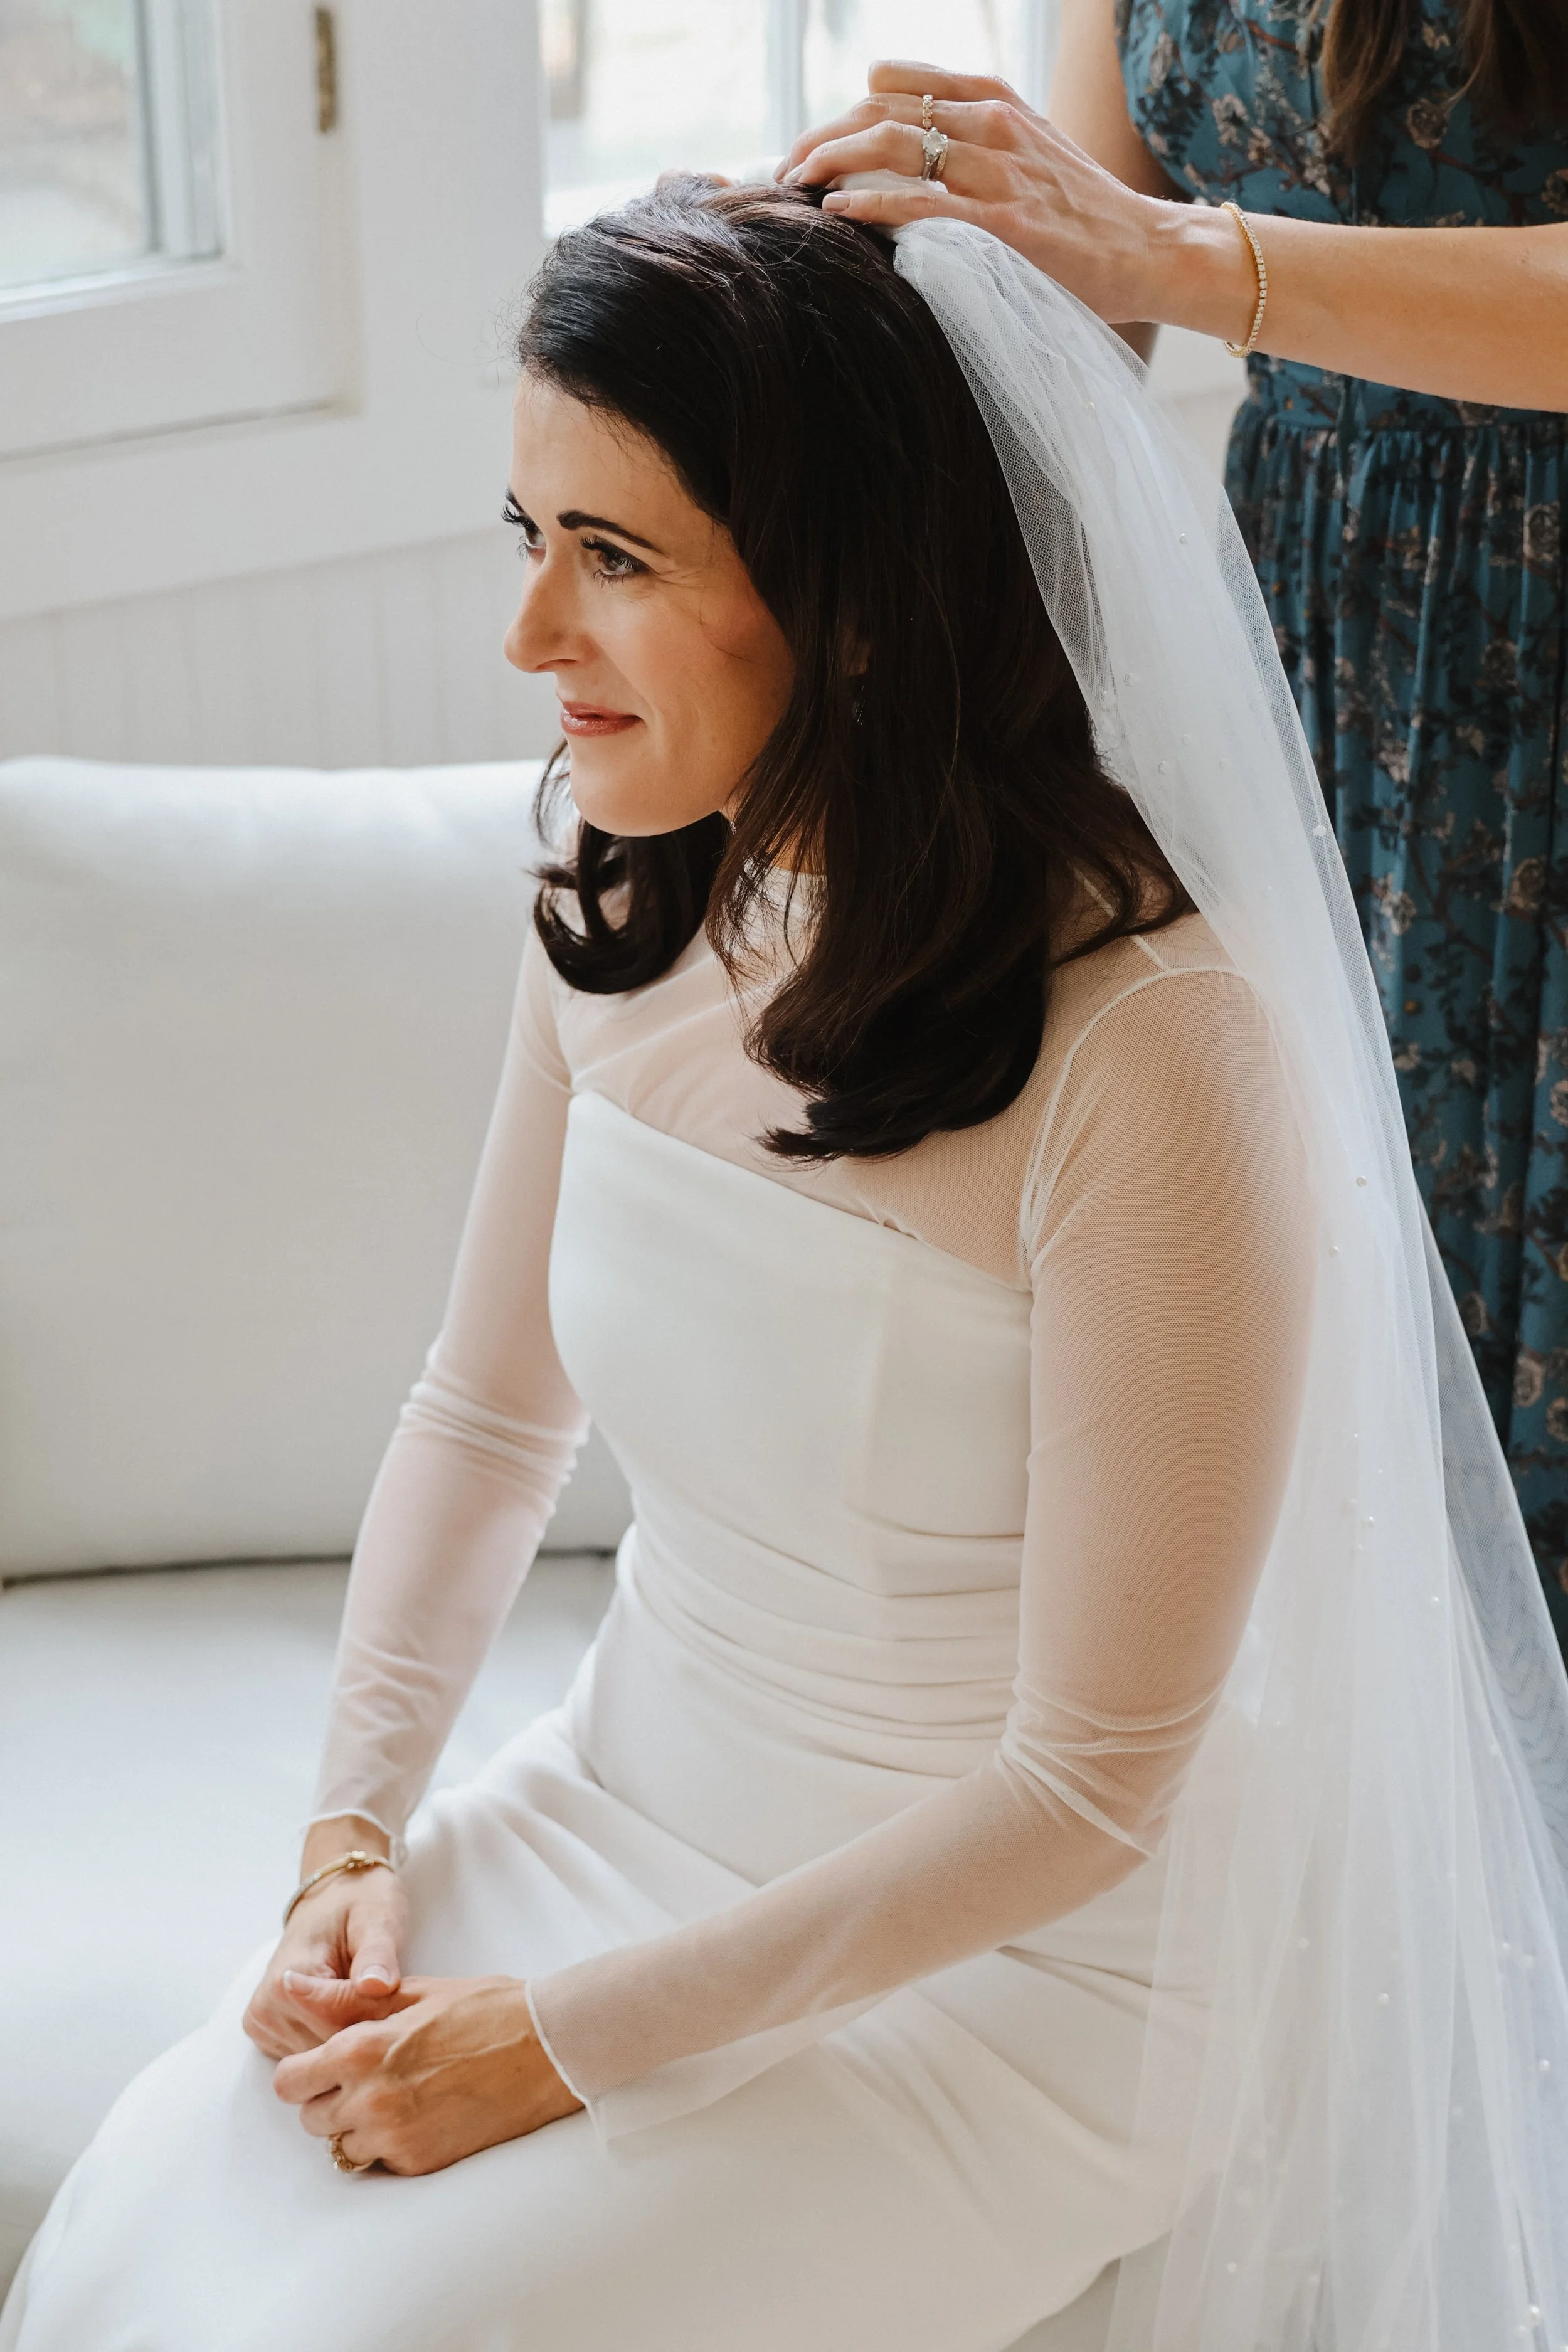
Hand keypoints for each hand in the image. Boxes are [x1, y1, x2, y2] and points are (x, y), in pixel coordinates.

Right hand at [243, 1845, 408, 2059]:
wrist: (334, 1894)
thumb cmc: (360, 1903)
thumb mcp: (377, 1918)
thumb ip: (377, 1954)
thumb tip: (378, 1985)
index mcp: (285, 1983)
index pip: (337, 2029)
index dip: (377, 2018)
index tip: (402, 1998)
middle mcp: (265, 2010)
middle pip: (328, 2049)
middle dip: (366, 2030)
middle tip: (395, 2001)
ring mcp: (263, 2025)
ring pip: (321, 2057)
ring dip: (352, 2036)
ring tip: (374, 2001)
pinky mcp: (269, 2033)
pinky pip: (311, 2052)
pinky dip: (335, 2037)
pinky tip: (354, 2012)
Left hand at [272, 1975, 583, 2173]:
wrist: (545, 2047)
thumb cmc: (482, 2009)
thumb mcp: (410, 1993)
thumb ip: (342, 1999)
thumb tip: (289, 1986)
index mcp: (361, 2050)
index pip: (289, 2081)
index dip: (304, 2072)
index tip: (325, 2065)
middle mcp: (370, 2099)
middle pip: (311, 2118)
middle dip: (331, 2099)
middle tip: (370, 2077)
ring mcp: (395, 2137)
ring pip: (342, 2147)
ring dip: (358, 2127)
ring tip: (399, 2096)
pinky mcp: (420, 2163)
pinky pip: (381, 2162)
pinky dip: (392, 2144)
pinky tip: (423, 2114)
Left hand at [777, 61, 1185, 330]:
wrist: (1147, 248)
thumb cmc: (1078, 212)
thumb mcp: (1025, 148)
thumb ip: (967, 137)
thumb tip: (895, 141)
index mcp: (992, 100)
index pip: (891, 89)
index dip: (839, 115)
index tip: (809, 149)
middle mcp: (990, 125)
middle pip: (879, 113)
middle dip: (819, 138)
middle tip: (784, 171)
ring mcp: (997, 172)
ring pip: (892, 147)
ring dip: (831, 163)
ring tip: (795, 187)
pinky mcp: (1003, 225)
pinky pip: (922, 203)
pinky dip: (870, 202)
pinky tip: (836, 210)